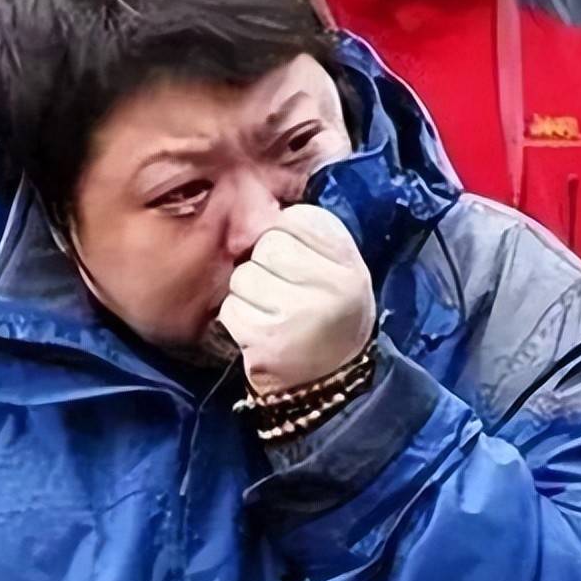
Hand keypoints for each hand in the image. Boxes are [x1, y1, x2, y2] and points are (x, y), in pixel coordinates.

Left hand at [219, 203, 374, 394]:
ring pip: (243, 276)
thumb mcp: (336, 269)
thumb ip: (307, 235)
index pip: (298, 219)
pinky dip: (238, 318)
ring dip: (247, 293)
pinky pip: (231, 309)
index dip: (285, 235)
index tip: (294, 260)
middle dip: (263, 264)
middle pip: (267, 245)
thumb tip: (255, 199)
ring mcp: (298, 315)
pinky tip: (259, 330)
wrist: (331, 381)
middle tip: (280, 289)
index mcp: (349, 263)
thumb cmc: (328, 314)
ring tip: (270, 311)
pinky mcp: (267, 341)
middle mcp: (330, 287)